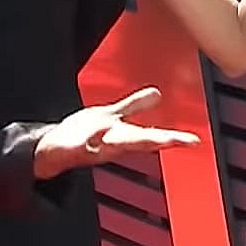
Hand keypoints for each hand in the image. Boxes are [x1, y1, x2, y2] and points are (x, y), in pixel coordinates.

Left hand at [30, 88, 198, 178]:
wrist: (51, 150)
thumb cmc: (82, 134)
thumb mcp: (113, 116)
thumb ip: (135, 106)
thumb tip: (157, 94)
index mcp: (121, 135)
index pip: (151, 136)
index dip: (173, 137)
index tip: (193, 141)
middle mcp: (110, 144)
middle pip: (138, 142)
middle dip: (157, 141)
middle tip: (177, 141)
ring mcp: (92, 146)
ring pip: (114, 145)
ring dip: (130, 141)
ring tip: (149, 139)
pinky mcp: (72, 148)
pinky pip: (83, 144)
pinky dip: (93, 139)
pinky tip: (100, 130)